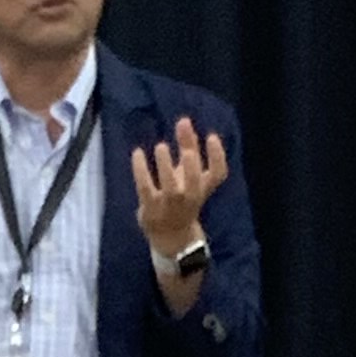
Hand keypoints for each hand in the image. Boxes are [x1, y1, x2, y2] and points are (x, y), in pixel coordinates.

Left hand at [132, 117, 228, 259]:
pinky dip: (140, 169)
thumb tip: (184, 120)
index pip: (218, 173)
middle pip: (195, 181)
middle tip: (186, 150)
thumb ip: (188, 146)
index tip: (211, 136)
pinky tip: (137, 152)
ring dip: (165, 165)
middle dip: (191, 164)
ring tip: (161, 146)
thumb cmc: (183, 197)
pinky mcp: (151, 207)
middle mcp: (189, 196)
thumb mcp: (189, 173)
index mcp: (203, 187)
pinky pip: (145, 186)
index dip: (217, 155)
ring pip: (170, 186)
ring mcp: (170, 204)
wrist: (171, 235)